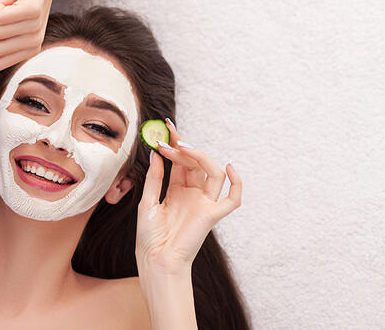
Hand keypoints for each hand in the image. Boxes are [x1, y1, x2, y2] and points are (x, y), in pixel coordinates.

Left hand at [135, 120, 242, 274]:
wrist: (155, 259)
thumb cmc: (149, 236)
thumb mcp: (147, 202)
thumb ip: (154, 178)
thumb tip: (156, 153)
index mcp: (177, 190)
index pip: (180, 161)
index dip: (175, 143)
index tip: (166, 125)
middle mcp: (193, 194)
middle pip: (195, 163)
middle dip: (182, 149)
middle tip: (168, 139)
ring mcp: (204, 203)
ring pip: (212, 172)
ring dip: (199, 157)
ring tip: (182, 148)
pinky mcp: (212, 214)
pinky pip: (232, 199)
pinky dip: (237, 184)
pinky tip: (230, 167)